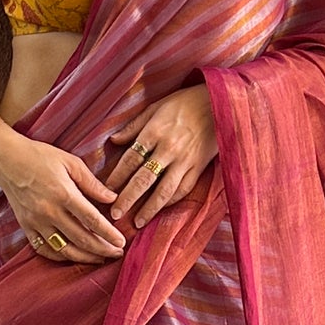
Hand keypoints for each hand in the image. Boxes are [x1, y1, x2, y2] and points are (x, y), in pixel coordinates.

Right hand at [0, 122, 126, 264]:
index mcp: (64, 193)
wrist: (6, 159)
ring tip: (100, 259)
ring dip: (84, 257)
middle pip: (81, 238)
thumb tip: (112, 198)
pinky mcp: (26, 226)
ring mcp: (36, 221)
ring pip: (64, 249)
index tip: (121, 242)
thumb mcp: (70, 162)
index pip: (92, 220)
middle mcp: (49, 211)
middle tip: (117, 254)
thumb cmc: (40, 156)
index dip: (108, 234)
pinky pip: (44, 249)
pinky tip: (73, 256)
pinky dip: (60, 257)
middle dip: (102, 249)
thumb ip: (92, 183)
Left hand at [103, 85, 218, 228]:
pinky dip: (171, 201)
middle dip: (128, 198)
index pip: (131, 158)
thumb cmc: (185, 103)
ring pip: (164, 190)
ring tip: (137, 222)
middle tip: (115, 214)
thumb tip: (113, 141)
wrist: (219, 104)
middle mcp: (169, 149)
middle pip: (144, 178)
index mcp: (155, 131)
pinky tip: (160, 209)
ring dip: (149, 208)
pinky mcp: (199, 167)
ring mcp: (185, 160)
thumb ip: (134, 125)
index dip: (117, 176)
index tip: (106, 189)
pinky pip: (183, 189)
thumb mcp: (156, 107)